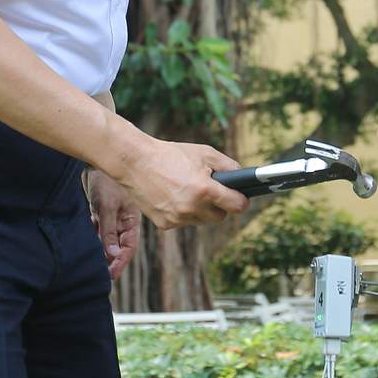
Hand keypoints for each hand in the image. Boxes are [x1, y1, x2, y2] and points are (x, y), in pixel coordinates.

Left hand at [85, 169, 141, 279]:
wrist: (96, 160)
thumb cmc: (107, 181)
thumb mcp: (107, 208)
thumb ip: (108, 232)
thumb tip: (113, 254)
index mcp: (132, 220)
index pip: (128, 247)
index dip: (120, 262)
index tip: (110, 276)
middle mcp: (124, 221)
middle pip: (117, 246)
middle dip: (109, 260)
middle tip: (98, 274)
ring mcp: (112, 216)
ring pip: (106, 239)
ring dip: (99, 249)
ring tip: (90, 263)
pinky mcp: (100, 212)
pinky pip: (97, 229)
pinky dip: (92, 236)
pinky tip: (84, 245)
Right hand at [116, 139, 247, 229]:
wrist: (135, 162)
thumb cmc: (170, 155)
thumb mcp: (204, 153)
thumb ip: (228, 166)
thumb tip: (242, 178)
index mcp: (205, 190)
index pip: (236, 206)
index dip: (241, 201)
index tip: (241, 198)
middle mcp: (192, 208)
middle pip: (220, 217)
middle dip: (219, 205)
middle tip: (210, 191)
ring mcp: (178, 218)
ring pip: (201, 221)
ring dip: (200, 210)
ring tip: (188, 190)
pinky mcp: (165, 224)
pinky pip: (183, 222)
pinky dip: (183, 212)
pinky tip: (173, 196)